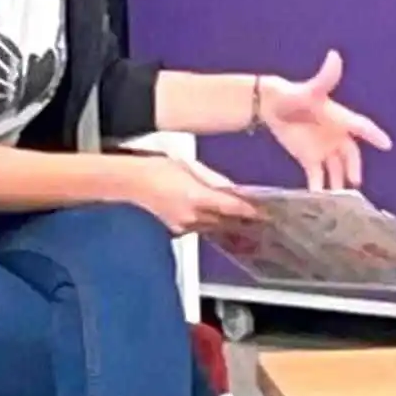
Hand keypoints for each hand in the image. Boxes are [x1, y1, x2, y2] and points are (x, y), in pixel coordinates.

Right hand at [125, 154, 261, 234]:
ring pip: (213, 227)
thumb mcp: (190, 166)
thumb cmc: (157, 168)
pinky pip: (200, 228)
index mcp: (196, 197)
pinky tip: (220, 221)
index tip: (264, 212)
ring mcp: (183, 225)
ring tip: (248, 223)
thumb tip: (233, 189)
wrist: (131, 182)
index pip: (231, 207)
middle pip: (225, 221)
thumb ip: (214, 180)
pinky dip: (212, 224)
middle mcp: (191, 215)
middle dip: (243, 220)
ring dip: (229, 225)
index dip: (249, 211)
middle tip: (263, 219)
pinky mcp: (176, 229)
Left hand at [261, 50, 392, 189]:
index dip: (374, 135)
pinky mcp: (309, 159)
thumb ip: (324, 76)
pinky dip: (319, 188)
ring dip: (338, 182)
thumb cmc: (295, 95)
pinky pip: (318, 177)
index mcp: (340, 118)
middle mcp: (336, 135)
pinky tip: (319, 199)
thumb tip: (334, 56)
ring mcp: (324, 149)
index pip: (361, 126)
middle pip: (350, 154)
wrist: (272, 106)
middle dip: (353, 167)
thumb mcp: (310, 89)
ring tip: (339, 198)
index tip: (387, 144)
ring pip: (336, 169)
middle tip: (355, 181)